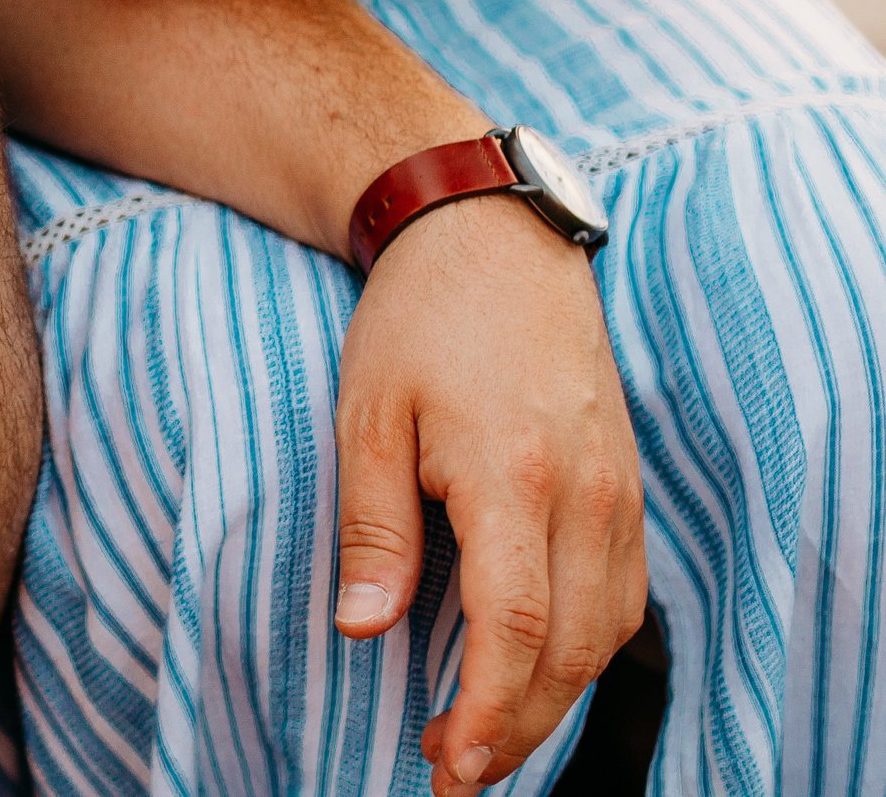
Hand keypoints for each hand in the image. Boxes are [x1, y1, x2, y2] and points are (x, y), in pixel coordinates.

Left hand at [332, 201, 646, 795]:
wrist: (491, 241)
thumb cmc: (415, 323)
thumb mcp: (366, 416)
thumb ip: (372, 527)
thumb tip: (361, 629)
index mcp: (511, 477)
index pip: (513, 629)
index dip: (486, 711)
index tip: (447, 763)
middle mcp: (583, 493)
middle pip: (571, 649)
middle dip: (520, 727)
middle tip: (460, 775)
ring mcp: (616, 489)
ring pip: (607, 631)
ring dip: (555, 699)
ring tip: (490, 741)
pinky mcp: (625, 484)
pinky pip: (621, 592)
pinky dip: (583, 647)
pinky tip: (536, 672)